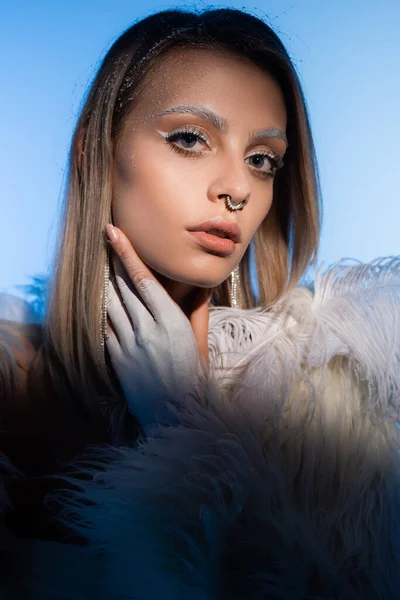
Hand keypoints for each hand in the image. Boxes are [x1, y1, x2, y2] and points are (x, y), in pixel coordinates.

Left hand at [105, 224, 210, 432]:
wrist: (175, 416)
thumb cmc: (193, 378)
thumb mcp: (199, 343)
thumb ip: (197, 313)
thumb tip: (202, 288)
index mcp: (170, 322)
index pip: (143, 279)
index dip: (127, 253)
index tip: (114, 232)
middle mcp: (146, 329)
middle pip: (123, 286)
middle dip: (114, 261)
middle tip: (107, 238)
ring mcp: (128, 345)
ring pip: (111, 304)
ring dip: (108, 284)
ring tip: (106, 268)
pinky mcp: (117, 359)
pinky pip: (107, 327)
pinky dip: (107, 313)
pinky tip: (108, 304)